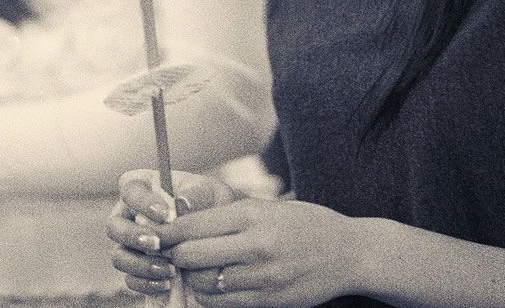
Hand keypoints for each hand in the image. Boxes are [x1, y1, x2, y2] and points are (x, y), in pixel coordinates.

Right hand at [109, 170, 241, 298]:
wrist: (222, 236)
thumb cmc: (212, 205)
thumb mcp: (211, 193)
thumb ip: (197, 194)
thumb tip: (182, 203)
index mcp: (143, 187)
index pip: (129, 188)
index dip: (142, 201)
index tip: (166, 215)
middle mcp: (129, 215)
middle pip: (114, 225)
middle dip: (133, 236)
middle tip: (158, 244)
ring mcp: (130, 244)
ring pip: (118, 256)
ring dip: (140, 264)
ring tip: (169, 269)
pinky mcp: (136, 269)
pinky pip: (130, 279)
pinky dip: (146, 283)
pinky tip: (167, 283)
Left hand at [113, 168, 376, 306]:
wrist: (350, 253)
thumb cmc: (306, 224)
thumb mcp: (267, 207)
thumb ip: (228, 215)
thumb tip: (184, 219)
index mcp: (251, 215)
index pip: (192, 225)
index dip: (166, 232)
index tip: (154, 234)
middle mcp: (255, 245)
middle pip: (191, 255)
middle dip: (174, 256)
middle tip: (170, 254)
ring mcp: (262, 276)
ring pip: (204, 282)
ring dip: (192, 277)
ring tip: (193, 269)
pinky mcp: (269, 299)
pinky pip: (224, 302)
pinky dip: (210, 295)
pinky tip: (212, 285)